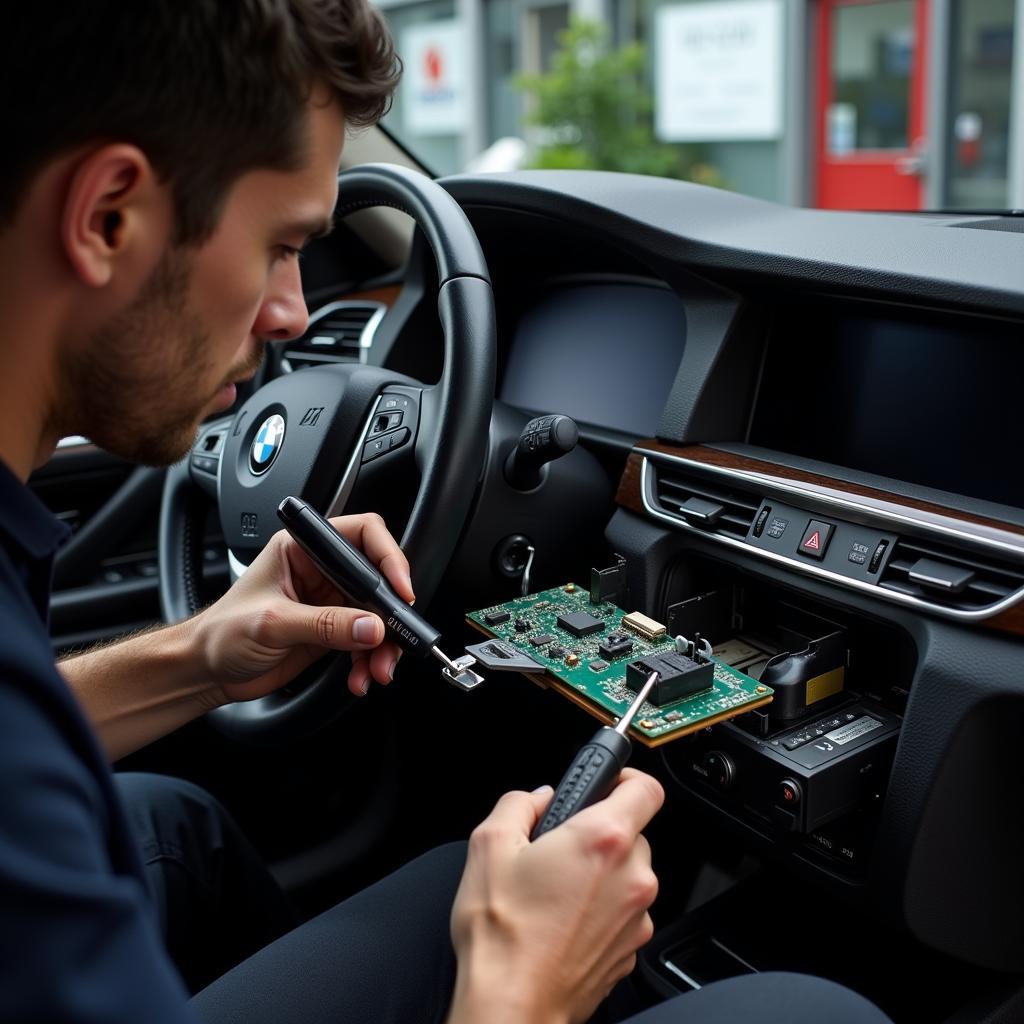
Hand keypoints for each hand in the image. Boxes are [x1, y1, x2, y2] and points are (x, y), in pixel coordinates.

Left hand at [192, 512, 414, 703]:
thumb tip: (372, 627)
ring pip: (378, 616)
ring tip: (376, 671)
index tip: (400, 590)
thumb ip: (326, 625)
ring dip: (384, 646)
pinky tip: (360, 678)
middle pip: (378, 580)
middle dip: (390, 614)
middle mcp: (321, 571)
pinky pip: (366, 643)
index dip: (388, 558)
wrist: (204, 671)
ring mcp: (329, 602)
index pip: (362, 535)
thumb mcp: (273, 624)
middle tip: (394, 640)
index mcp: (303, 550)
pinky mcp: (333, 631)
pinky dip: (370, 662)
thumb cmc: (221, 633)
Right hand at [448, 769, 663, 1023]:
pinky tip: (562, 919)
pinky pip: (622, 911)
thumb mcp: (489, 844)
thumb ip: (519, 803)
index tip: (606, 782)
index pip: (645, 788)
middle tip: (559, 845)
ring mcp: (636, 916)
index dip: (626, 777)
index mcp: (603, 839)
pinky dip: (601, 909)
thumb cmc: (503, 935)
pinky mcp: (630, 949)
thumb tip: (537, 798)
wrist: (512, 1006)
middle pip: (632, 832)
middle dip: (598, 832)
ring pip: (627, 874)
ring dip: (601, 872)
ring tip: (555, 889)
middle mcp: (632, 876)